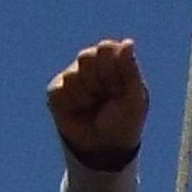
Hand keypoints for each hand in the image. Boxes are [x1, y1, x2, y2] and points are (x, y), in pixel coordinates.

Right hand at [46, 38, 148, 166]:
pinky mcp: (56, 92)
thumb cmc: (125, 122)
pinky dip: (72, 103)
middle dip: (100, 82)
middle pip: (87, 56)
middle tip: (108, 98)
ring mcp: (72, 76)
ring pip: (73, 75)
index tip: (119, 89)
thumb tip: (128, 43)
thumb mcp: (135, 98)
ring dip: (86, 96)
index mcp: (112, 61)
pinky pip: (60, 89)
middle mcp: (90, 64)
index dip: (113, 69)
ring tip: (93, 107)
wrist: (105, 149)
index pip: (106, 47)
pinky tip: (78, 111)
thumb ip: (130, 70)